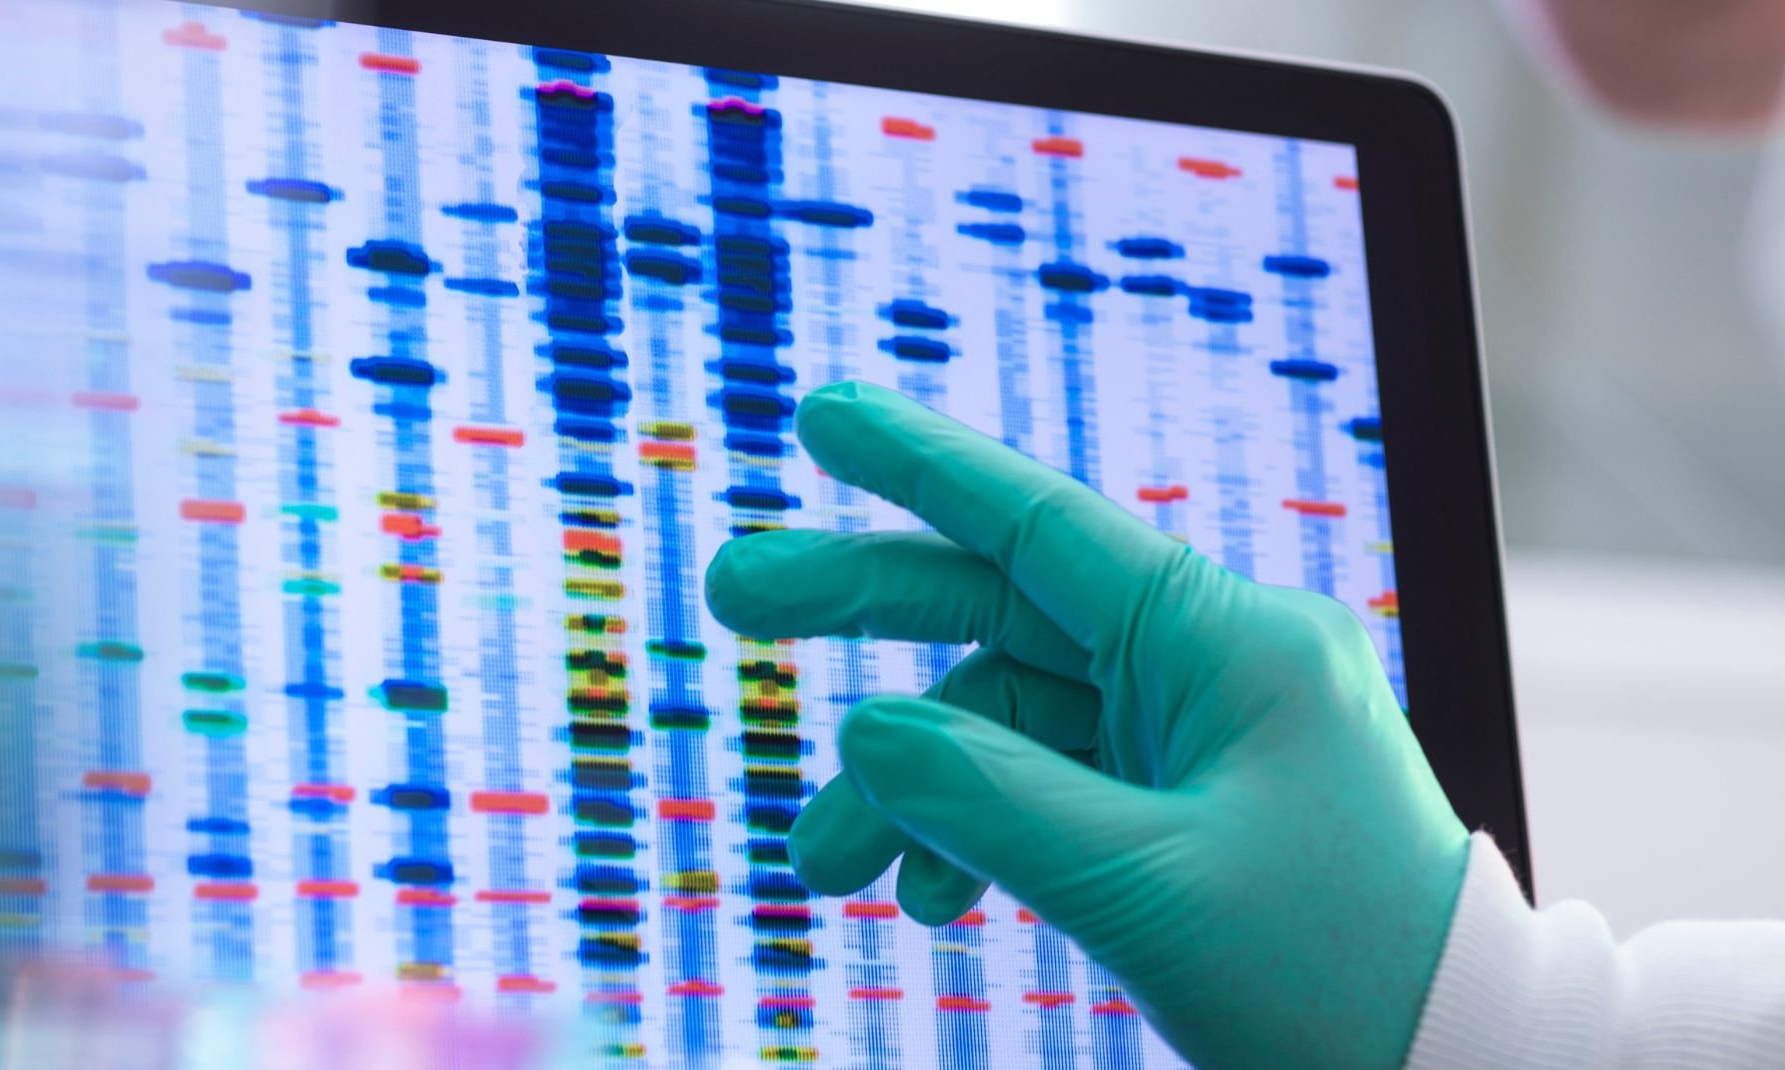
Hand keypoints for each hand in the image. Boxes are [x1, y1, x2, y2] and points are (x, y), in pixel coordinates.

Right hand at [704, 381, 1470, 1069]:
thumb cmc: (1335, 979)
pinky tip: (925, 896)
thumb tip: (864, 735)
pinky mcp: (1185, 798)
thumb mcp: (1145, 890)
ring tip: (821, 866)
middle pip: (1005, 608)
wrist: (1455, 1067)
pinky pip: (1050, 784)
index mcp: (1232, 642)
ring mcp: (1198, 731)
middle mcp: (1212, 663)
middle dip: (868, 611)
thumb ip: (987, 800)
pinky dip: (975, 830)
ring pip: (1009, 721)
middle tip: (734, 596)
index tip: (822, 414)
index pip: (1045, 525)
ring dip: (909, 786)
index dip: (923, 464)